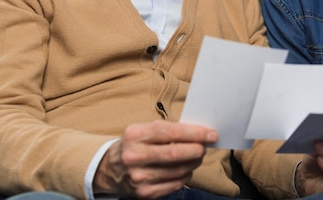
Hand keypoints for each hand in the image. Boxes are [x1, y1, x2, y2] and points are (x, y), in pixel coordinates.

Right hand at [93, 120, 217, 198]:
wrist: (111, 168)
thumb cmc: (136, 145)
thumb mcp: (144, 130)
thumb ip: (169, 130)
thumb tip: (200, 134)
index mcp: (135, 135)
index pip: (172, 132)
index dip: (195, 133)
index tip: (211, 134)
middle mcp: (134, 156)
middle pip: (175, 153)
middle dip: (196, 150)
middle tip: (205, 147)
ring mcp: (138, 176)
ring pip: (178, 170)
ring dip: (193, 163)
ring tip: (196, 157)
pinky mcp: (144, 192)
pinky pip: (174, 184)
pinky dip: (186, 176)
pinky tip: (186, 169)